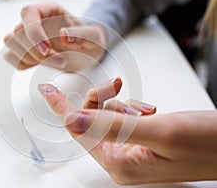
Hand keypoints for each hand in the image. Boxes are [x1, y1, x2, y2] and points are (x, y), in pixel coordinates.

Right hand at [4, 2, 105, 70]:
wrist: (85, 52)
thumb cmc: (89, 41)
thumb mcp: (94, 38)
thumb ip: (82, 35)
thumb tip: (64, 35)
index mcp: (50, 11)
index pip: (29, 12)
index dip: (34, 32)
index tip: (47, 50)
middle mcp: (35, 21)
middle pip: (18, 32)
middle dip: (36, 52)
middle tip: (60, 62)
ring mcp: (27, 36)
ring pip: (10, 43)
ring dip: (27, 57)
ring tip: (51, 62)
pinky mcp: (25, 50)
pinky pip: (11, 57)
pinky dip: (23, 64)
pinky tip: (41, 64)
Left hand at [38, 78, 216, 184]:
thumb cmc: (204, 143)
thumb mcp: (158, 131)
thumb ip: (111, 126)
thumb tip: (72, 121)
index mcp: (119, 163)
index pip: (79, 130)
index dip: (62, 107)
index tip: (46, 89)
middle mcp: (120, 160)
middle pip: (92, 120)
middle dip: (104, 99)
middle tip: (120, 84)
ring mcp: (130, 152)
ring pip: (108, 117)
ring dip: (122, 104)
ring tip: (149, 110)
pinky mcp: (140, 142)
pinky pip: (123, 119)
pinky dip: (132, 109)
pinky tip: (150, 112)